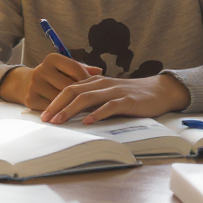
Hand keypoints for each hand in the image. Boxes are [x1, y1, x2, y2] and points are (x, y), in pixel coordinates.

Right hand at [0, 54, 101, 110]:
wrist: (23, 84)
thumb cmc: (52, 76)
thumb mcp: (64, 68)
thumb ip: (82, 69)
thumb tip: (100, 71)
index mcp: (52, 59)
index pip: (75, 69)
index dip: (88, 80)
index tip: (97, 88)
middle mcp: (41, 70)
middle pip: (69, 86)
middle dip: (82, 95)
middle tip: (95, 102)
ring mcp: (35, 85)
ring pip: (61, 99)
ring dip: (73, 106)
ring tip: (86, 109)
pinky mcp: (31, 99)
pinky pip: (52, 108)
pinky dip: (62, 112)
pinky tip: (71, 114)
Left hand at [41, 74, 189, 124]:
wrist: (159, 91)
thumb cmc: (132, 94)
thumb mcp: (109, 93)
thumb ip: (93, 98)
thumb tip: (72, 112)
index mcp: (95, 81)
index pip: (69, 89)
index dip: (54, 101)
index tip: (43, 115)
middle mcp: (102, 84)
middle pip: (73, 91)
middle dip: (56, 105)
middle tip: (45, 119)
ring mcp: (114, 91)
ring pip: (87, 98)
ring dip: (70, 110)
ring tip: (59, 121)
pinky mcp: (127, 100)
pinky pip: (109, 106)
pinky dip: (97, 113)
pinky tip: (87, 121)